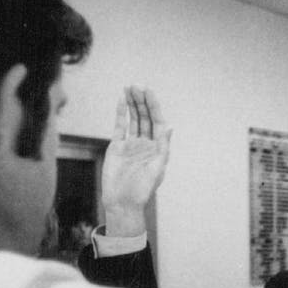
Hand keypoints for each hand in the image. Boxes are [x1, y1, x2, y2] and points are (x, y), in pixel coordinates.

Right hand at [101, 86, 171, 237]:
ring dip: (132, 104)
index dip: (154, 107)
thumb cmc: (142, 189)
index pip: (157, 122)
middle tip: (138, 85)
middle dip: (142, 101)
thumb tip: (170, 126)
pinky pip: (119, 126)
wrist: (122, 202)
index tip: (149, 92)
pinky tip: (121, 100)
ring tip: (130, 88)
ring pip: (133, 119)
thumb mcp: (157, 168)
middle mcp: (145, 144)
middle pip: (145, 117)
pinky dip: (120, 113)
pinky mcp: (117, 146)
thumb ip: (163, 147)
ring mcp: (131, 144)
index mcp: (158, 148)